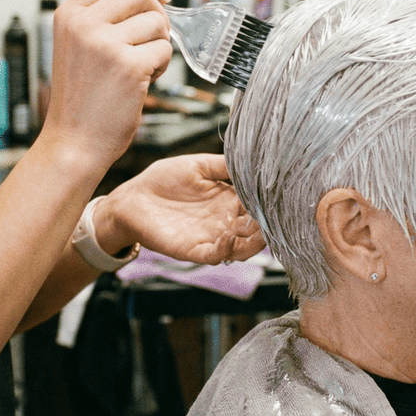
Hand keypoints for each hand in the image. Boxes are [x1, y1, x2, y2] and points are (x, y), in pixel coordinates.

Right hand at [43, 0, 171, 165]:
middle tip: (151, 39)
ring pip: (157, 22)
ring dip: (158, 45)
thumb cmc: (82, 99)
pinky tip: (143, 82)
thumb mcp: (77, 46)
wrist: (74, 142)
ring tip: (141, 67)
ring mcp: (105, 44)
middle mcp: (84, 24)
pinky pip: (164, 50)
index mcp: (69, 14)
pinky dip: (161, 67)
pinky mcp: (129, 65)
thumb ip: (101, 17)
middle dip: (157, 14)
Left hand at [96, 154, 265, 264]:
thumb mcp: (198, 165)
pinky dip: (226, 250)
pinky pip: (215, 255)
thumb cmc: (163, 180)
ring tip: (259, 232)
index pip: (257, 205)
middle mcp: (224, 221)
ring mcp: (211, 237)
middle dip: (267, 227)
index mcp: (229, 200)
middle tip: (277, 218)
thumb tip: (255, 159)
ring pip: (241, 247)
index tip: (282, 198)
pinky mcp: (193, 250)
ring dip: (253, 243)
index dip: (270, 204)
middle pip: (255, 230)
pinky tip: (229, 237)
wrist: (132, 199)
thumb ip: (225, 166)